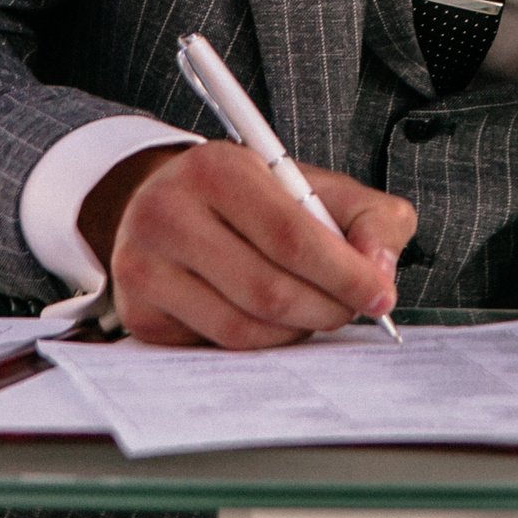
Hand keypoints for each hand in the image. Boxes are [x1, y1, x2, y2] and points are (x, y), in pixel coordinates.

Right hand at [78, 142, 417, 348]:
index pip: (290, 236)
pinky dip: (259, 343)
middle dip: (325, 309)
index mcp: (218, 170)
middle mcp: (168, 214)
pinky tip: (273, 321)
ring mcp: (144, 267)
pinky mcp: (137, 312)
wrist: (172, 204)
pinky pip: (214, 347)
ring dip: (295, 331)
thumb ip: (371, 218)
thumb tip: (380, 270)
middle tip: (352, 310)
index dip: (344, 274)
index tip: (380, 295)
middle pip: (266, 290)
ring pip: (241, 328)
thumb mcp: (318, 187)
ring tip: (314, 311)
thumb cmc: (256, 199)